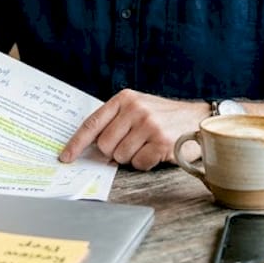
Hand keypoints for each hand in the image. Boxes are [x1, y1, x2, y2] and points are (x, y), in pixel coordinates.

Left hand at [59, 90, 208, 170]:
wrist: (198, 117)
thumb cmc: (163, 116)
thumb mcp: (138, 107)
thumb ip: (115, 121)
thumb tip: (90, 146)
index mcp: (124, 99)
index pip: (92, 123)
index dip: (76, 143)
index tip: (65, 157)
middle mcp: (135, 109)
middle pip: (105, 145)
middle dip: (114, 151)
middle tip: (131, 144)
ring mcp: (149, 125)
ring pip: (121, 157)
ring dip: (132, 157)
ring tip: (146, 145)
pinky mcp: (161, 141)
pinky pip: (139, 164)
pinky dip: (145, 163)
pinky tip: (156, 151)